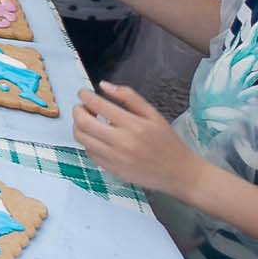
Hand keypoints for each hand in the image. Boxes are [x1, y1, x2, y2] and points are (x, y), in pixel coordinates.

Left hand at [76, 81, 205, 196]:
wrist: (180, 173)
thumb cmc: (168, 141)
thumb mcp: (154, 115)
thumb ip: (129, 97)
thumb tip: (103, 85)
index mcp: (134, 125)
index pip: (98, 105)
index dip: (85, 96)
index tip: (83, 93)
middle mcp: (122, 142)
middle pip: (83, 122)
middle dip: (78, 110)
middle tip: (83, 107)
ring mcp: (115, 158)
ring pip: (82, 138)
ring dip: (78, 125)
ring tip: (87, 120)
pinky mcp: (112, 170)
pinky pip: (89, 152)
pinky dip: (87, 141)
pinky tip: (97, 137)